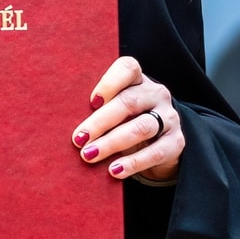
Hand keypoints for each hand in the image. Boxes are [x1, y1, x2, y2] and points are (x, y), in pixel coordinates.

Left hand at [76, 57, 186, 185]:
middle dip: (100, 122)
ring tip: (89, 155)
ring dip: (112, 142)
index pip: (128, 68)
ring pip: (141, 127)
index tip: (91, 101)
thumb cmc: (126, 124)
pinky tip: (114, 171)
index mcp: (138, 81)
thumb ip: (97, 111)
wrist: (161, 146)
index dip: (109, 82)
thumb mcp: (114, 113)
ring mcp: (169, 117)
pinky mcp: (176, 142)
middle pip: (129, 102)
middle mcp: (156, 94)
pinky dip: (133, 163)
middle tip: (78, 139)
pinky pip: (155, 152)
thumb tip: (62, 126)